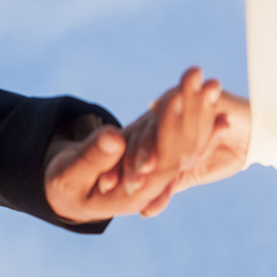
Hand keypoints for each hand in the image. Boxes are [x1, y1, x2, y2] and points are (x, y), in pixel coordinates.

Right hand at [43, 67, 224, 222]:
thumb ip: (91, 158)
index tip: (175, 98)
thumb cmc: (61, 184)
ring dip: (201, 115)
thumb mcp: (69, 173)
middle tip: (200, 81)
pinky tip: (214, 99)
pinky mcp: (159, 163)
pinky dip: (198, 119)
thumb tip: (115, 139)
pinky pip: (183, 141)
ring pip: (188, 146)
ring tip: (214, 84)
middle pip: (182, 153)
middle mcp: (153, 187)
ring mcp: (158, 176)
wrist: (68, 192)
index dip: (170, 132)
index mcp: (134, 195)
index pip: (162, 164)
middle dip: (191, 116)